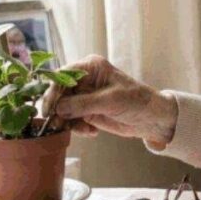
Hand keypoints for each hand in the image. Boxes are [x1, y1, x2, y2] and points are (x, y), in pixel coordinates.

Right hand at [41, 55, 178, 146]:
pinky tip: (91, 132)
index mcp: (90, 67)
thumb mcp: (110, 101)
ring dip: (67, 122)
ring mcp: (84, 96)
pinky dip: (77, 128)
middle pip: (58, 93)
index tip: (49, 108)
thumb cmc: (136, 101)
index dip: (53, 91)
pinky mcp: (86, 111)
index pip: (62, 76)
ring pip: (62, 109)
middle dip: (57, 110)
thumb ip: (83, 104)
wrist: (151, 118)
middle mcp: (84, 80)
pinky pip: (70, 120)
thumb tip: (58, 108)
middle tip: (58, 125)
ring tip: (82, 130)